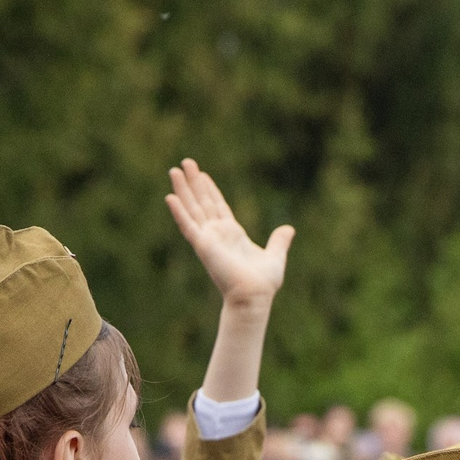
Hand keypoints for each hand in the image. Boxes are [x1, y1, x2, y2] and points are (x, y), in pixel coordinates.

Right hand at [166, 158, 291, 312]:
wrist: (255, 296)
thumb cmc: (263, 283)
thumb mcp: (275, 256)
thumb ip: (279, 241)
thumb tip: (288, 229)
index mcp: (232, 234)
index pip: (218, 206)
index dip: (209, 189)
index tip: (202, 174)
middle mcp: (216, 234)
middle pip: (202, 202)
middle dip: (194, 183)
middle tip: (185, 163)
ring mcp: (208, 239)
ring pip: (192, 209)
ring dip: (183, 190)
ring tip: (174, 171)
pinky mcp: (203, 246)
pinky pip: (188, 226)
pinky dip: (179, 212)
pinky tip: (170, 197)